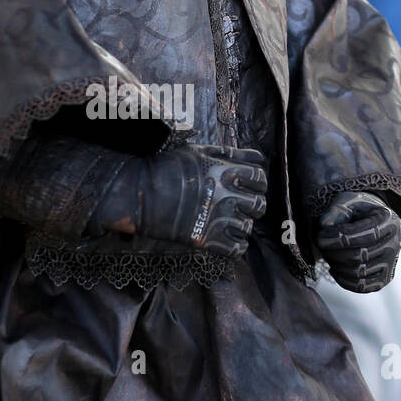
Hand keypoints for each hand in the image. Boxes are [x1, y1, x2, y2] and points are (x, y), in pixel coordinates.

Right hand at [90, 143, 267, 257]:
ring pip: (248, 227)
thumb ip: (228, 154)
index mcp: (225, 171)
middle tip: (238, 206)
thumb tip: (254, 158)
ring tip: (228, 222)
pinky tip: (225, 238)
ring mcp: (217, 218)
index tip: (247, 185)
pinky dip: (235, 246)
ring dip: (241, 225)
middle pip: (259, 205)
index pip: (260, 177)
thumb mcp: (198, 151)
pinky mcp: (206, 239)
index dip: (256, 182)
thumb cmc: (166, 167)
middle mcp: (226, 195)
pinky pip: (236, 249)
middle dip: (252, 205)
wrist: (140, 192)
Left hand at [314, 191, 399, 292]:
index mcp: (389, 221)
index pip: (367, 235)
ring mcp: (391, 263)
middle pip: (360, 256)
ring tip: (328, 254)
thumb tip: (325, 225)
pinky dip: (343, 280)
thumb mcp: (347, 202)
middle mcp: (395, 244)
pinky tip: (334, 268)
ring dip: (336, 265)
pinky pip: (362, 286)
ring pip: (358, 272)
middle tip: (321, 245)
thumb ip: (336, 211)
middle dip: (334, 252)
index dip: (340, 239)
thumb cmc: (356, 210)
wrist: (370, 222)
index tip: (320, 238)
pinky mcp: (383, 278)